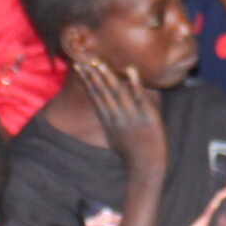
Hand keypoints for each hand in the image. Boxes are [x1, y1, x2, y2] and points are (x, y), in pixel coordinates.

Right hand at [79, 57, 168, 177]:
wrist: (146, 166)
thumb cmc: (131, 152)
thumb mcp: (114, 136)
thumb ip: (109, 121)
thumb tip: (104, 110)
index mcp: (108, 120)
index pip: (95, 95)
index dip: (86, 80)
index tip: (78, 66)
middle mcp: (116, 116)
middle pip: (102, 92)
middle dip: (92, 75)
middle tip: (83, 59)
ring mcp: (131, 116)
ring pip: (117, 92)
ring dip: (108, 77)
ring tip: (99, 63)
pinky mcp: (147, 116)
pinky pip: (140, 97)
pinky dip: (135, 83)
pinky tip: (131, 70)